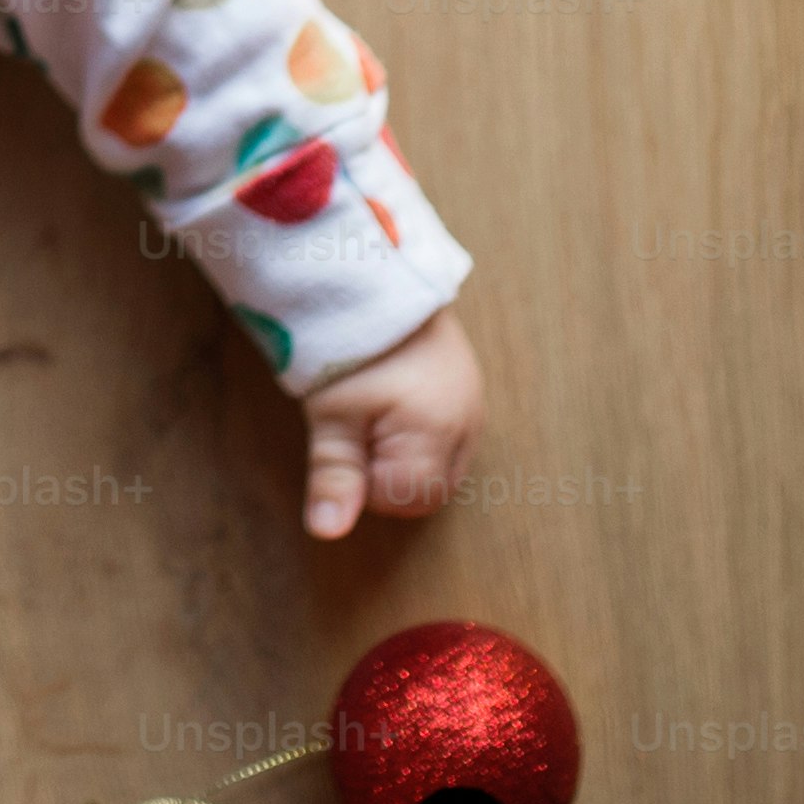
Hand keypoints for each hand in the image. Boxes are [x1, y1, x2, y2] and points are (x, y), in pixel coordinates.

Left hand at [299, 310, 481, 535]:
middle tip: (358, 425)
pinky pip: (447, 437)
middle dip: (387, 472)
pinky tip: (394, 402)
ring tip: (375, 410)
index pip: (405, 500)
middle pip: (428, 488)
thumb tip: (329, 532)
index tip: (346, 439)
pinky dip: (417, 434)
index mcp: (436, 434)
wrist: (379, 271)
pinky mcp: (469, 389)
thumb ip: (335, 474)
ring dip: (403, 453)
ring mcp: (474, 407)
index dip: (366, 482)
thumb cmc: (353, 344)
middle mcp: (468, 426)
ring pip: (439, 464)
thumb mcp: (333, 411)